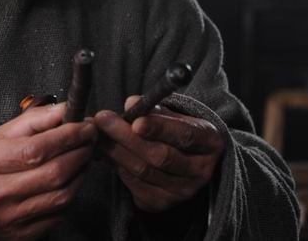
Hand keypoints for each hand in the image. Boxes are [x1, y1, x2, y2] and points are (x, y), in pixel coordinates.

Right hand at [0, 103, 97, 240]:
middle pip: (53, 172)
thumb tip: (66, 110)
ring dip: (81, 173)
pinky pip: (59, 214)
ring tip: (84, 156)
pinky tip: (72, 179)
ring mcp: (8, 218)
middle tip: (90, 139)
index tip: (86, 126)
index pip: (37, 148)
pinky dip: (72, 194)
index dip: (68, 136)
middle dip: (80, 152)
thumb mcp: (1, 135)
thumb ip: (34, 120)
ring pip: (61, 195)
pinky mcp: (21, 234)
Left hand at [94, 97, 224, 212]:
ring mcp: (183, 191)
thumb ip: (153, 109)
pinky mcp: (164, 203)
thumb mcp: (174, 115)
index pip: (184, 135)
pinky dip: (118, 168)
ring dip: (115, 152)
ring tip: (98, 135)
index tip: (134, 120)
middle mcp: (201, 170)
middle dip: (126, 137)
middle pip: (159, 156)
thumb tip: (131, 103)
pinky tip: (107, 154)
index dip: (158, 128)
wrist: (188, 160)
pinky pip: (135, 186)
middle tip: (102, 120)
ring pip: (143, 172)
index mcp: (209, 142)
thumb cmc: (178, 130)